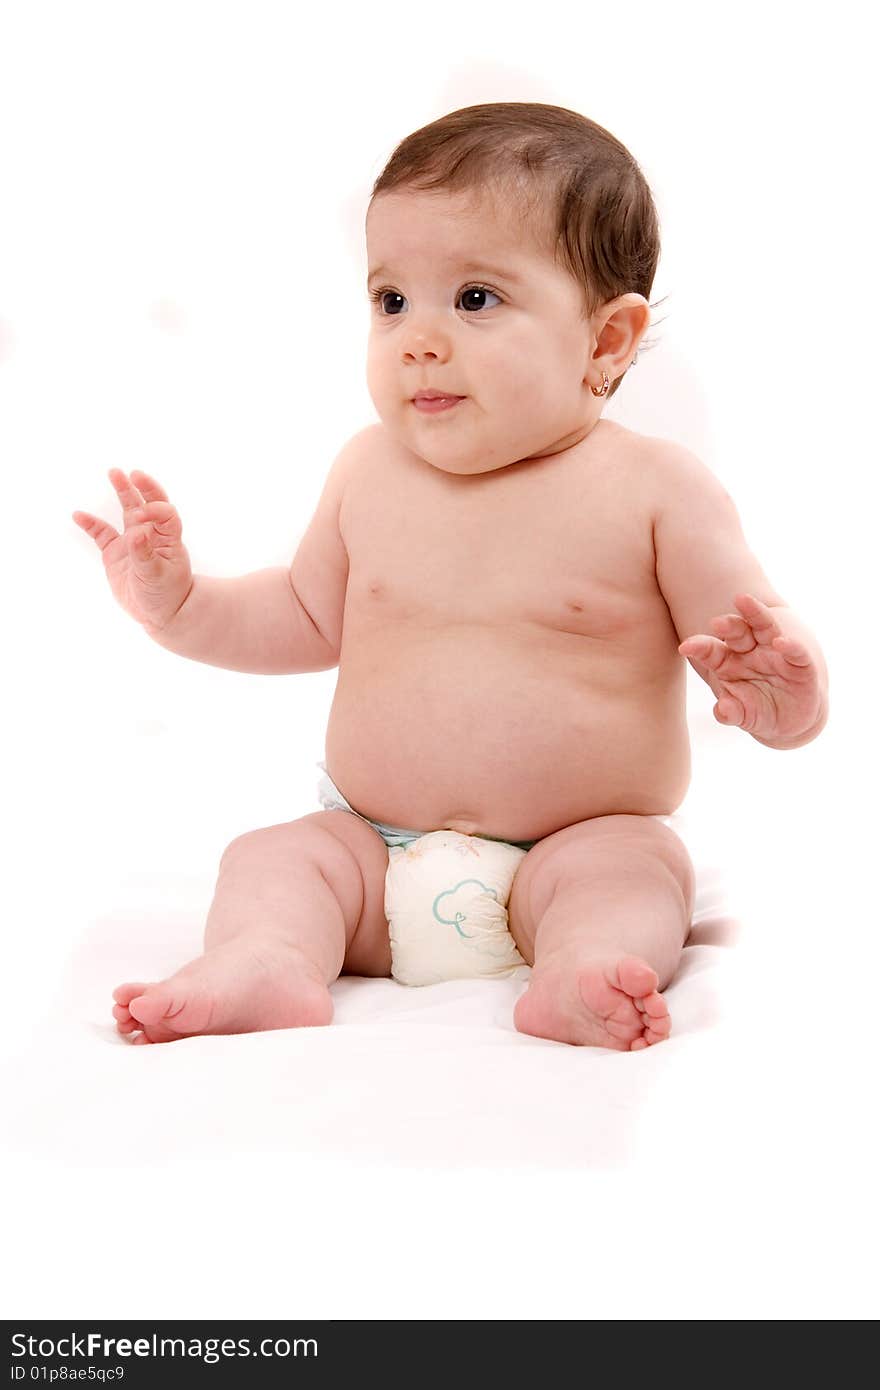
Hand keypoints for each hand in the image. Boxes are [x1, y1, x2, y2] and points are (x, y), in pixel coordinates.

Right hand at [72, 469, 193, 633]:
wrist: (160, 613)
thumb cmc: (167, 594)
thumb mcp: (157, 576)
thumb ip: (145, 554)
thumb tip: (137, 533)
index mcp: (168, 538)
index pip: (164, 513)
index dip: (155, 508)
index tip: (143, 514)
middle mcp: (151, 534)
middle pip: (146, 503)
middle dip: (138, 486)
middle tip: (126, 473)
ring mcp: (133, 542)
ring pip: (128, 511)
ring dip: (122, 492)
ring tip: (114, 473)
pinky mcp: (116, 553)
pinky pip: (102, 534)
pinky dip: (91, 524)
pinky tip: (78, 515)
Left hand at [678, 593, 824, 744]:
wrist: (789, 721)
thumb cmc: (757, 710)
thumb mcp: (742, 714)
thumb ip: (730, 712)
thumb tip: (722, 710)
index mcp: (729, 661)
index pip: (711, 650)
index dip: (700, 647)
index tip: (686, 647)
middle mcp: (751, 651)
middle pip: (738, 631)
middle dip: (728, 625)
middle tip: (716, 622)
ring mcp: (775, 654)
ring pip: (765, 627)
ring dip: (755, 614)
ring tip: (744, 601)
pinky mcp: (800, 664)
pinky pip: (795, 651)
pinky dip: (790, 646)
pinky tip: (781, 642)